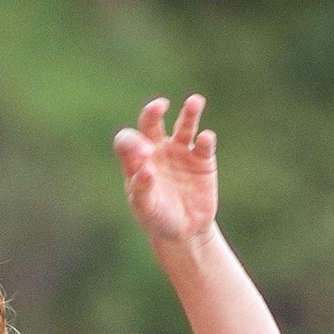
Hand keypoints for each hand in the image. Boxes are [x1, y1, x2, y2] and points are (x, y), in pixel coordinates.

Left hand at [113, 94, 217, 250]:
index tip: (144, 155)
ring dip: (190, 113)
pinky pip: (204, 144)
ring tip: (195, 102)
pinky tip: (205, 138)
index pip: (127, 141)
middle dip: (153, 112)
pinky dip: (206, 139)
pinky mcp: (202, 159)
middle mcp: (157, 149)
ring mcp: (181, 151)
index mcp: (136, 160)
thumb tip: (145, 170)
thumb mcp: (145, 208)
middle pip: (151, 123)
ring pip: (184, 125)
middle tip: (159, 106)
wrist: (185, 231)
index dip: (133, 143)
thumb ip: (141, 189)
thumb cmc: (158, 218)